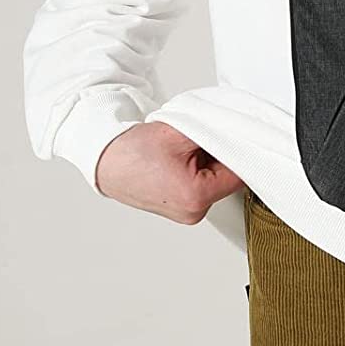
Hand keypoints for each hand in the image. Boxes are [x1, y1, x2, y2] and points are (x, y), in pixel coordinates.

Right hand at [94, 119, 246, 222]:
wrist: (105, 160)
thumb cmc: (132, 151)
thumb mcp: (180, 132)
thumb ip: (215, 133)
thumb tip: (238, 133)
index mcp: (196, 196)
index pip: (239, 172)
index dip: (237, 149)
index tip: (234, 135)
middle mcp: (193, 212)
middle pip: (228, 178)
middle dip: (220, 155)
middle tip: (199, 140)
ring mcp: (187, 213)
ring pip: (215, 181)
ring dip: (208, 163)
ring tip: (184, 151)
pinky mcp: (181, 209)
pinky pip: (202, 186)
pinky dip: (198, 171)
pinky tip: (181, 160)